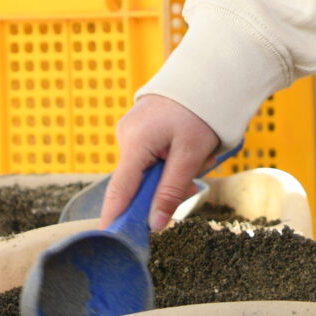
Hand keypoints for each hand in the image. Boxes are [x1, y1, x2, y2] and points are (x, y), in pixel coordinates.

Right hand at [102, 95, 223, 233]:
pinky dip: (170, 160)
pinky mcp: (140, 130)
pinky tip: (190, 148)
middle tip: (195, 182)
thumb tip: (155, 225)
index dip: (114, 216)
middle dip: (166, 188)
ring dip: (173, 173)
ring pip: (147, 171)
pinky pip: (151, 157)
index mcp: (136, 142)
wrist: (208, 75)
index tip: (107, 239)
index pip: (120, 189)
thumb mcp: (191, 155)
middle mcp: (126, 136)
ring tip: (200, 155)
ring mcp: (131, 131)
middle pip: (138, 182)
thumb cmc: (201, 112)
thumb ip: (171, 191)